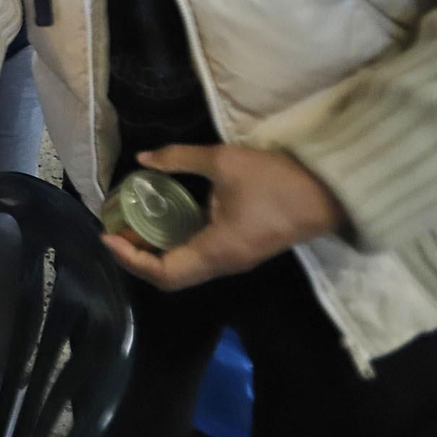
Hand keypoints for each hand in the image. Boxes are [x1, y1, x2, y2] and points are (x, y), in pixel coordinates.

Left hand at [101, 144, 346, 291]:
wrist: (328, 191)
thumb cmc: (275, 179)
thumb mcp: (223, 162)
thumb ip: (179, 159)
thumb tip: (142, 158)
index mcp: (216, 252)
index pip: (164, 273)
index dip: (131, 259)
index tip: (108, 235)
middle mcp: (223, 264)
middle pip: (171, 277)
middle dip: (138, 258)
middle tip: (117, 229)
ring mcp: (234, 260)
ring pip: (185, 269)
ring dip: (156, 253)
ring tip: (133, 224)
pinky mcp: (241, 250)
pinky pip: (199, 258)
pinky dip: (175, 245)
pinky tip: (164, 220)